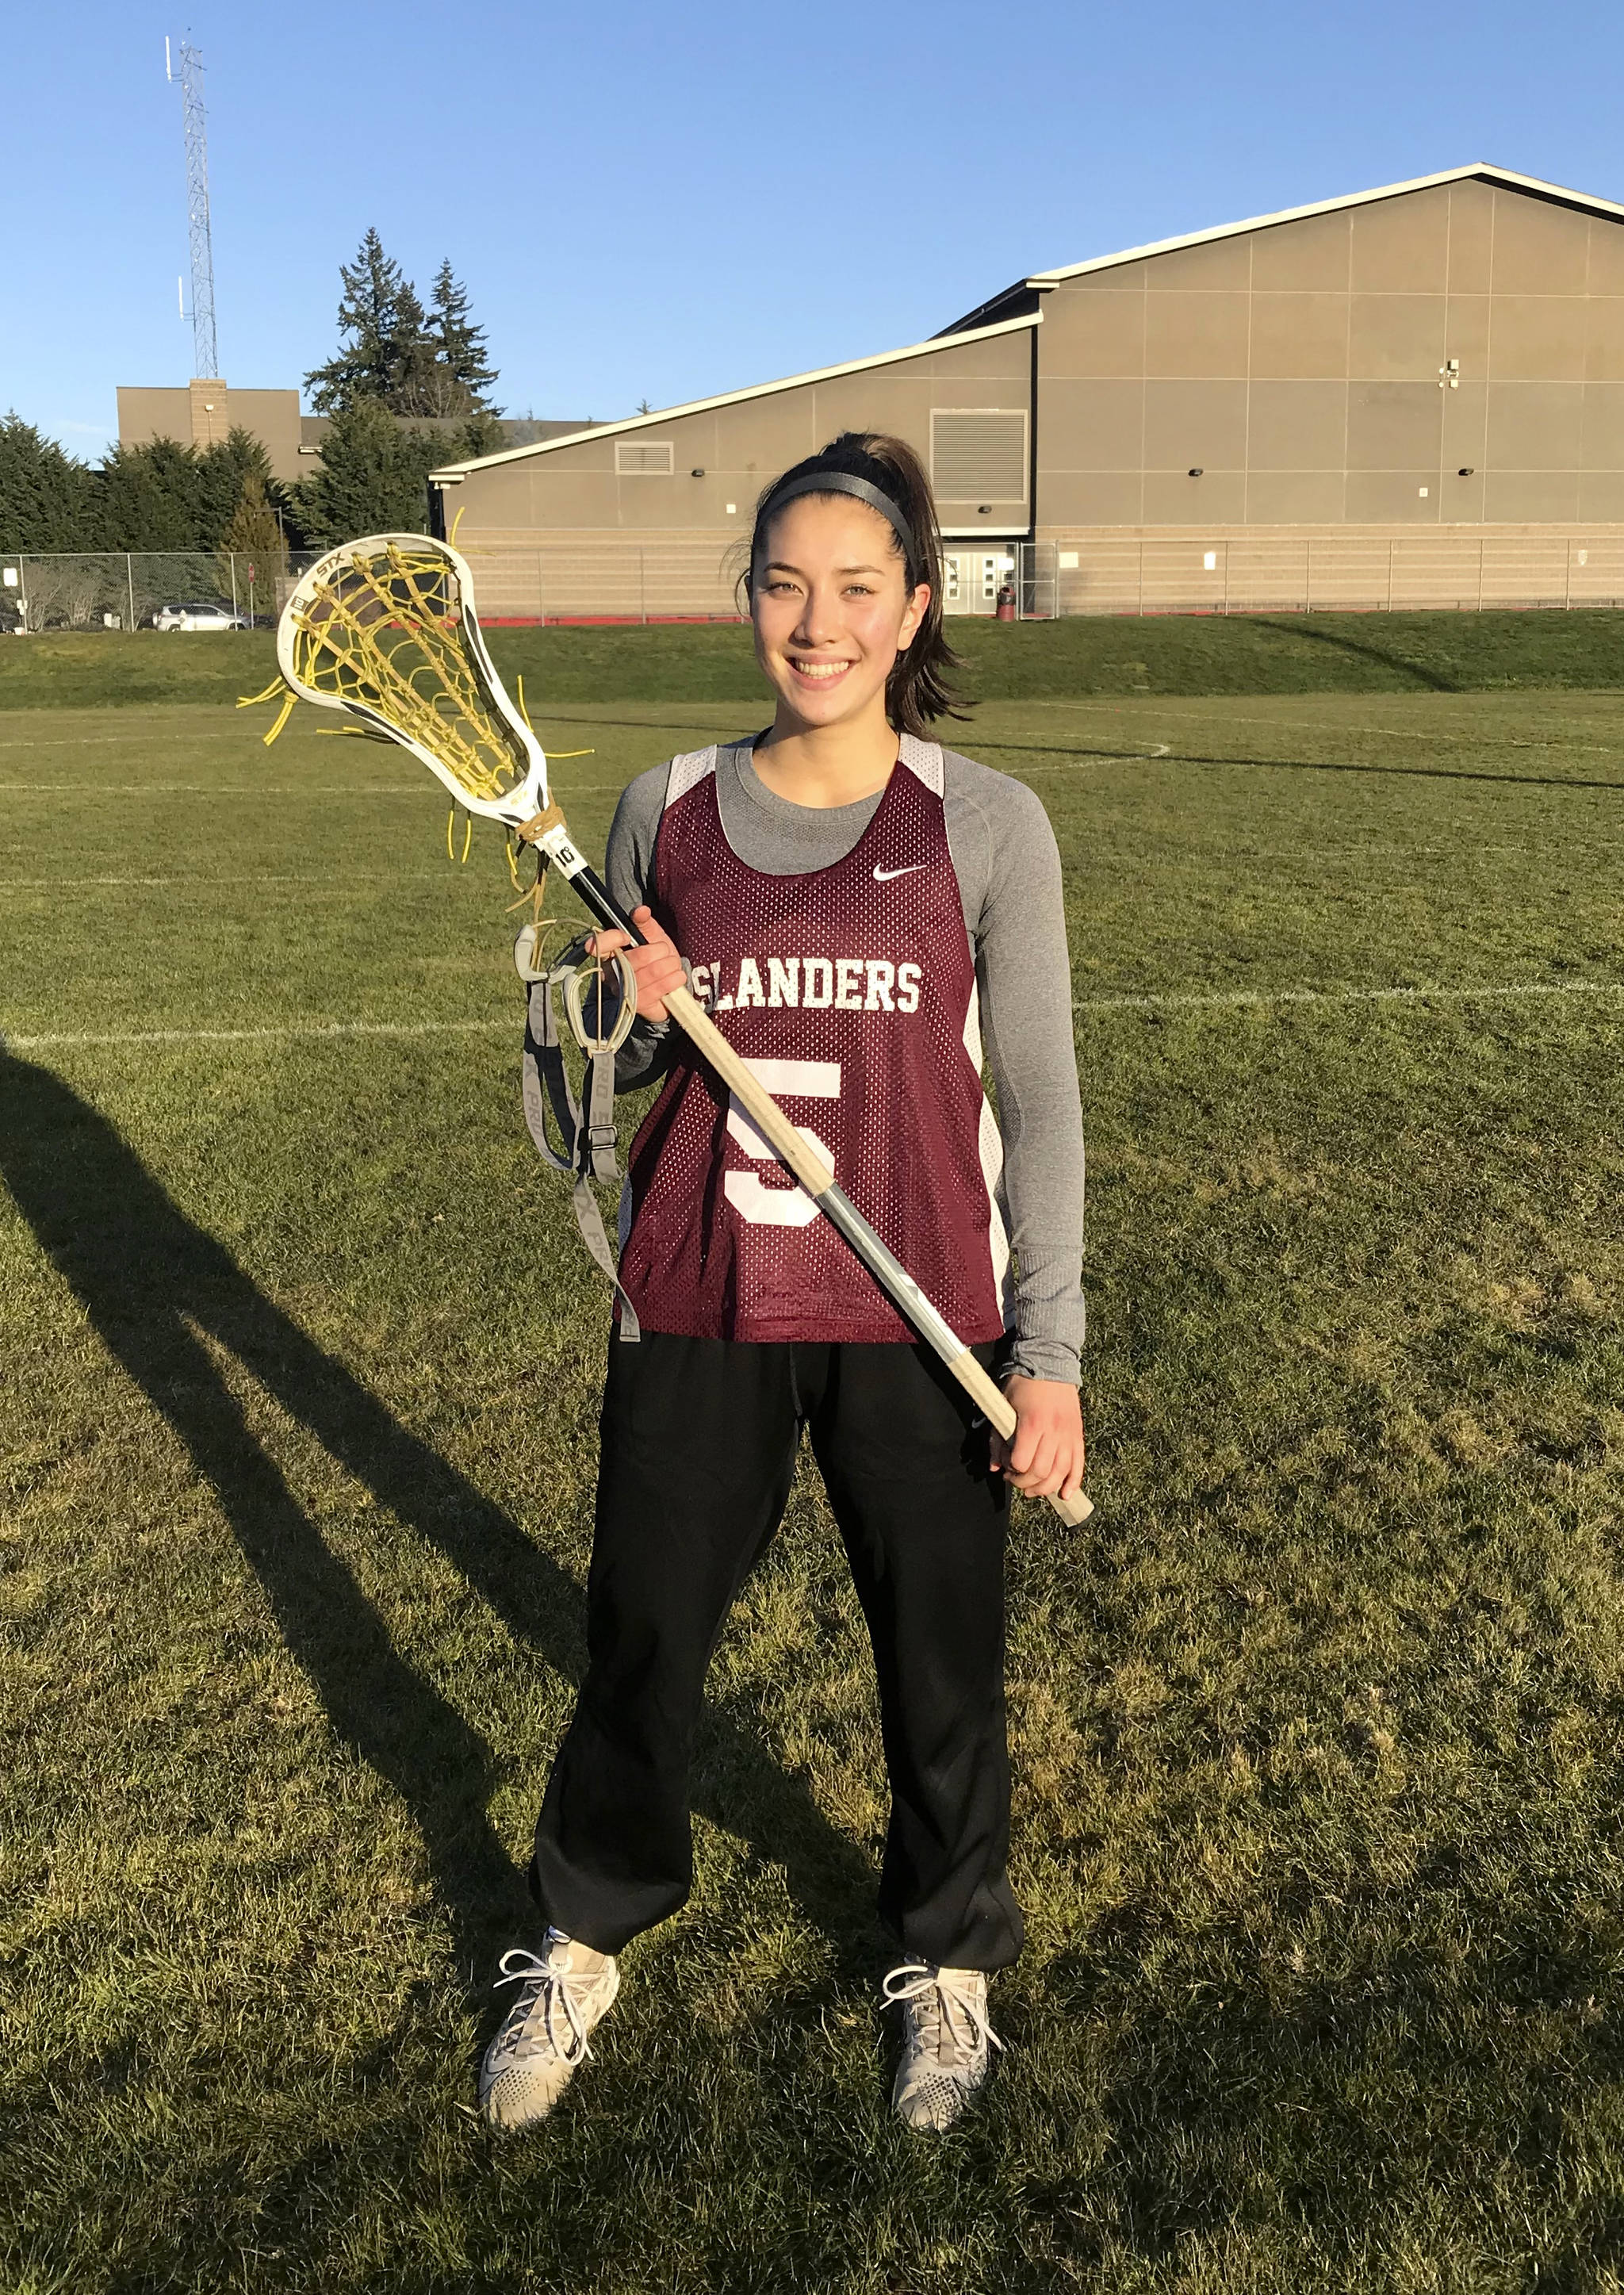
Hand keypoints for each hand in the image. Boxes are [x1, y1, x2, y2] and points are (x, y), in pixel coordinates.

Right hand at [588, 905, 684, 1023]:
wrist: (669, 985)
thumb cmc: (656, 958)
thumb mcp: (651, 936)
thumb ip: (644, 922)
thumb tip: (641, 910)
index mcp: (610, 953)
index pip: (600, 946)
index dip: (611, 939)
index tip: (626, 936)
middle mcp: (612, 974)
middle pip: (632, 960)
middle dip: (656, 952)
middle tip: (665, 950)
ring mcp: (624, 991)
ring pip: (646, 975)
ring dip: (667, 966)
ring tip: (673, 963)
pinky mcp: (638, 1005)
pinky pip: (655, 991)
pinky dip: (671, 981)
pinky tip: (677, 976)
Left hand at [991, 1376, 1085, 1500]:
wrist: (1050, 1363)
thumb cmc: (1023, 1385)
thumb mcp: (1003, 1407)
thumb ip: (998, 1438)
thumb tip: (995, 1466)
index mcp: (1032, 1423)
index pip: (1021, 1461)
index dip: (1011, 1470)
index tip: (1005, 1466)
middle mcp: (1053, 1431)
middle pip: (1040, 1472)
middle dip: (1024, 1482)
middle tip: (1015, 1478)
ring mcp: (1068, 1434)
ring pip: (1060, 1473)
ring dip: (1044, 1488)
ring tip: (1032, 1489)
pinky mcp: (1078, 1435)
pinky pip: (1078, 1465)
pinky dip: (1073, 1483)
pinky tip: (1065, 1494)